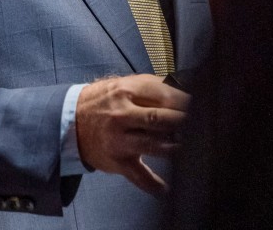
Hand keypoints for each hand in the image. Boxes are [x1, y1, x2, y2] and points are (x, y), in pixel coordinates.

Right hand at [74, 74, 189, 194]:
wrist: (70, 120)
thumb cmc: (105, 101)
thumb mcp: (125, 85)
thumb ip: (154, 86)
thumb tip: (186, 88)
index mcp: (126, 90)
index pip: (163, 95)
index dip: (186, 101)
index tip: (202, 105)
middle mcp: (122, 114)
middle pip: (160, 118)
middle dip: (184, 122)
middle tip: (200, 124)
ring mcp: (119, 139)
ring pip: (154, 145)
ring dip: (175, 147)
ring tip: (189, 147)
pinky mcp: (117, 160)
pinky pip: (138, 175)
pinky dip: (154, 184)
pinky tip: (167, 187)